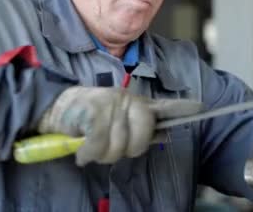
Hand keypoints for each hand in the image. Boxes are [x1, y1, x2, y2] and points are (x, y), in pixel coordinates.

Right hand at [38, 86, 202, 165]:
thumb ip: (138, 129)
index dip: (181, 108)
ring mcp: (110, 102)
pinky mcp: (93, 110)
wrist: (52, 109)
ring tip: (92, 148)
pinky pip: (100, 144)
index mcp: (133, 102)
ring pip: (120, 145)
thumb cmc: (85, 119)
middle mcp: (125, 99)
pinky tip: (82, 152)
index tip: (200, 107)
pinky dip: (89, 153)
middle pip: (143, 134)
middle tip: (111, 150)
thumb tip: (166, 136)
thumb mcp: (114, 122)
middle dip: (130, 149)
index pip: (162, 105)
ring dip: (103, 154)